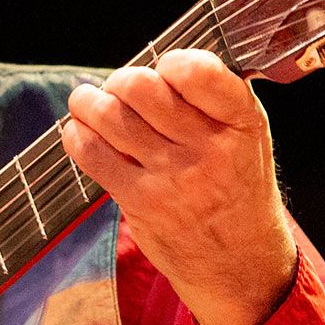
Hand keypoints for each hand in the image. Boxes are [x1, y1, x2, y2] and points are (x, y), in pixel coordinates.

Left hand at [62, 50, 296, 324]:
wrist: (239, 262)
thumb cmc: (236, 185)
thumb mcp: (247, 136)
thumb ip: (212, 97)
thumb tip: (152, 63)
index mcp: (242, 122)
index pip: (197, 72)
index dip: (169, 62)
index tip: (164, 70)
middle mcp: (210, 149)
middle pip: (142, 89)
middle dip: (121, 81)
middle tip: (120, 89)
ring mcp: (174, 178)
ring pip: (111, 117)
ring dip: (89, 102)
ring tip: (87, 102)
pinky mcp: (142, 203)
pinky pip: (93, 155)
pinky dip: (77, 135)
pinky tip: (80, 132)